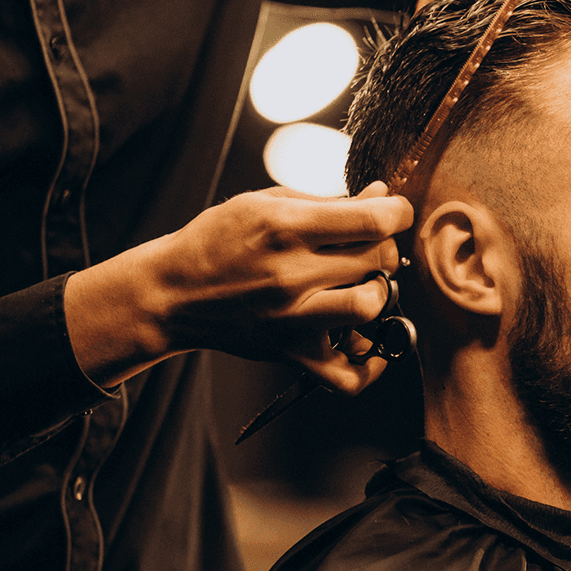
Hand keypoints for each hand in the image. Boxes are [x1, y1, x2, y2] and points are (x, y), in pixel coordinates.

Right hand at [66, 181, 412, 388]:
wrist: (172, 293)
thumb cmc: (217, 241)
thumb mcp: (264, 202)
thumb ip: (326, 200)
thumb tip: (382, 195)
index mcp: (285, 227)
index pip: (372, 221)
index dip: (397, 212)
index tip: (395, 211)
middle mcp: (291, 274)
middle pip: (377, 260)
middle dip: (383, 247)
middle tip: (366, 246)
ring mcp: (292, 319)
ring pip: (370, 308)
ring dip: (379, 293)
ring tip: (362, 284)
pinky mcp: (291, 353)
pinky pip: (348, 375)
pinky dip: (370, 365)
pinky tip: (368, 342)